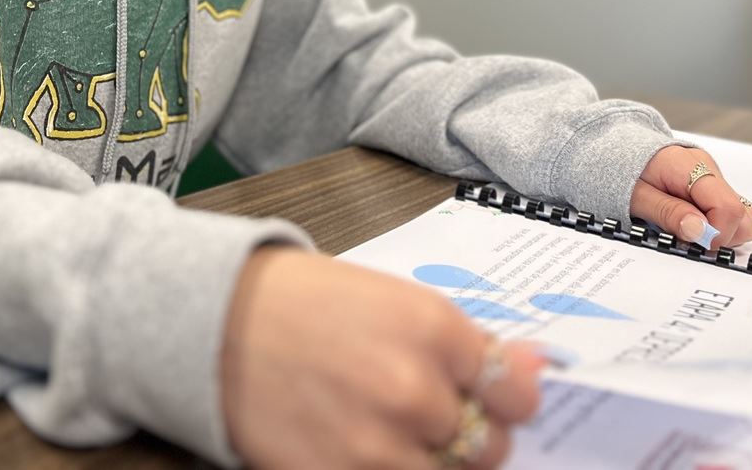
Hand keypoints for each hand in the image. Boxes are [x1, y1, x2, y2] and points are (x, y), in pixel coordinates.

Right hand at [220, 247, 544, 468]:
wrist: (217, 321)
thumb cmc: (306, 301)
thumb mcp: (392, 299)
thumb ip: (462, 341)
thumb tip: (533, 370)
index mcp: (433, 329)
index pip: (516, 392)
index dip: (506, 394)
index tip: (493, 393)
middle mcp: (415, 392)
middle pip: (489, 446)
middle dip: (467, 430)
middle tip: (424, 406)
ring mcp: (379, 448)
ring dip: (428, 458)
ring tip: (384, 422)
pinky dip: (389, 469)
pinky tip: (359, 442)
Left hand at [630, 144, 751, 249]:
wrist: (618, 148)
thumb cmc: (623, 170)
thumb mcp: (636, 196)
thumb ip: (668, 212)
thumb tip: (700, 231)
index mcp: (690, 166)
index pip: (729, 208)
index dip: (717, 235)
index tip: (695, 243)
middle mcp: (709, 168)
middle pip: (744, 216)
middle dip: (722, 236)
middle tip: (688, 234)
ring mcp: (715, 177)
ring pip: (745, 217)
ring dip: (722, 232)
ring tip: (688, 225)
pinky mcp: (714, 186)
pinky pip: (735, 212)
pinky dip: (721, 224)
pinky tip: (695, 221)